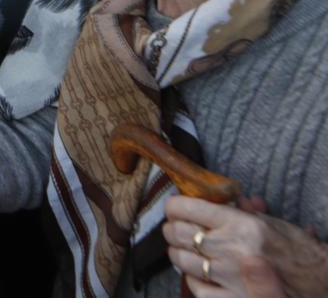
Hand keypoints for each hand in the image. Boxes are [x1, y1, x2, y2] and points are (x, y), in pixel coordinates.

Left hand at [164, 196, 327, 296]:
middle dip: (171, 229)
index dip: (174, 206)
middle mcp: (230, 248)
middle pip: (179, 233)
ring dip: (177, 253)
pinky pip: (196, 287)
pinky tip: (198, 273)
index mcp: (240, 224)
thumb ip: (243, 210)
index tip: (173, 207)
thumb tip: (223, 196)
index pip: (187, 208)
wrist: (318, 283)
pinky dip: (192, 278)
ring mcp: (228, 276)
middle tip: (173, 228)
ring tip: (183, 249)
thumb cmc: (297, 252)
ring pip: (182, 260)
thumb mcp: (272, 222)